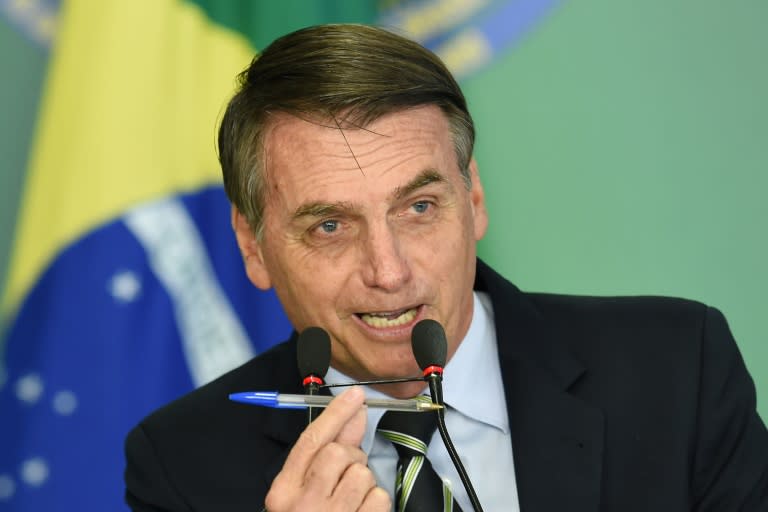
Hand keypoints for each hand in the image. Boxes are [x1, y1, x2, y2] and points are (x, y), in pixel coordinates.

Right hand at [264, 387, 391, 510]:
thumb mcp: (302, 492)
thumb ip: (325, 453)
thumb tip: (354, 414)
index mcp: (283, 492)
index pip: (311, 441)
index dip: (335, 413)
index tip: (355, 395)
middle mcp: (303, 505)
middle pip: (339, 453)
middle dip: (351, 456)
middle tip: (347, 474)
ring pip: (363, 473)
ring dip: (364, 481)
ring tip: (352, 499)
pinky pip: (379, 496)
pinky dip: (376, 501)